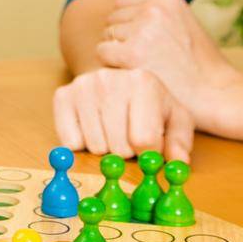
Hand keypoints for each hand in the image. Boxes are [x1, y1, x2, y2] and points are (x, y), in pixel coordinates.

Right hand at [53, 66, 195, 160]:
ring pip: (95, 147)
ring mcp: (83, 86)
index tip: (149, 145)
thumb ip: (180, 141)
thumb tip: (179, 162)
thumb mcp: (175, 119)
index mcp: (143, 82)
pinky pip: (70, 142)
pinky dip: (81, 144)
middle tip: (128, 137)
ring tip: (111, 131)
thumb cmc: (149, 105)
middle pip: (118, 146)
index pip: (144, 140)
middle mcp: (110, 79)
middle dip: (126, 152)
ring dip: (105, 148)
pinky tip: (92, 128)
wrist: (116, 82)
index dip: (148, 153)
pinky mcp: (62, 96)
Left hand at [95, 0, 239, 123]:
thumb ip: (154, 16)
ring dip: (117, 54)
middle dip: (122, 40)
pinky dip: (112, 66)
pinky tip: (133, 76)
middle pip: (112, 20)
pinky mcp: (133, 53)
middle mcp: (153, 7)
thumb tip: (117, 16)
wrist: (219, 93)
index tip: (147, 47)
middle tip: (146, 61)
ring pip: (106, 37)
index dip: (130, 28)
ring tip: (145, 68)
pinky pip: (102, 53)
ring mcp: (143, 29)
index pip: (123, 5)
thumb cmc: (200, 66)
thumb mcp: (182, 24)